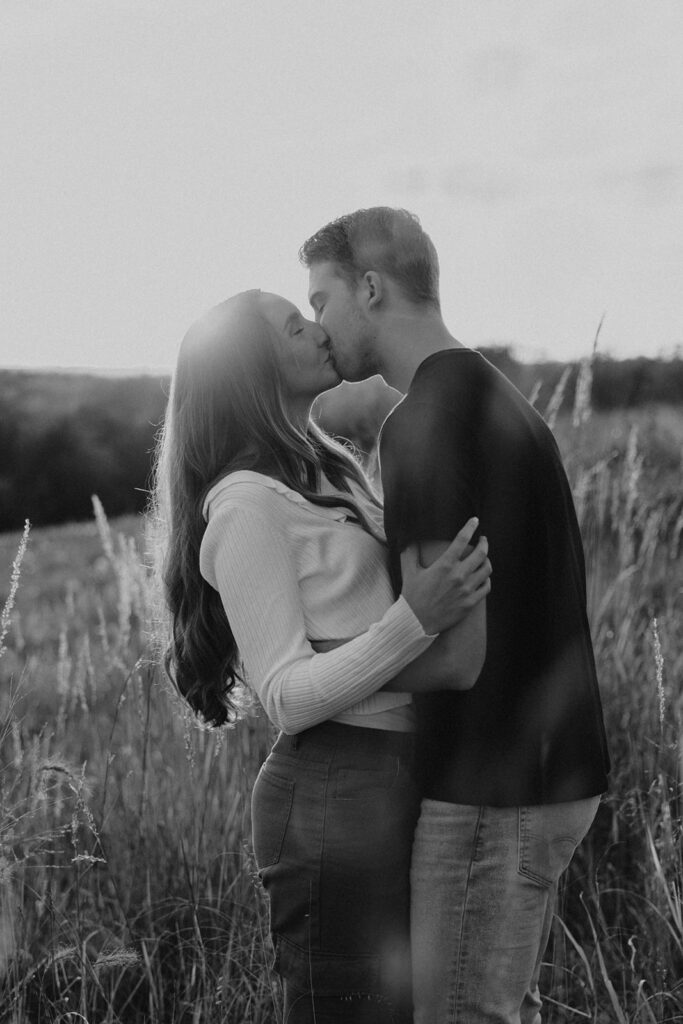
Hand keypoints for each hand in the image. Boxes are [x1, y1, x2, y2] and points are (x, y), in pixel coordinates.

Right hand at [400, 517, 491, 634]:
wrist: (416, 622)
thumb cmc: (412, 597)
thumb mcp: (409, 572)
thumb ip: (410, 553)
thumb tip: (408, 539)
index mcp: (444, 565)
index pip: (461, 540)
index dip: (470, 527)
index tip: (474, 520)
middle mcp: (458, 576)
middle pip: (481, 553)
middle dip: (484, 543)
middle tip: (483, 540)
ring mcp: (466, 590)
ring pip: (487, 570)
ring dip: (487, 561)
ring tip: (484, 558)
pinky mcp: (470, 603)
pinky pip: (486, 587)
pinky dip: (487, 579)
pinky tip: (483, 577)